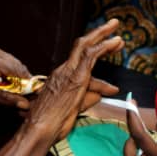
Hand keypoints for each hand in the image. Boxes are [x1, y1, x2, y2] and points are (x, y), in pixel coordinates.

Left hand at [0, 43, 34, 109]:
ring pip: (11, 64)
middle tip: (28, 97)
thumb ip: (5, 99)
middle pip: (16, 66)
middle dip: (23, 81)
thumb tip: (25, 104)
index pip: (17, 70)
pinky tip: (8, 85)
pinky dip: (8, 74)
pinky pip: (4, 63)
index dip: (28, 84)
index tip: (35, 95)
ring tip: (18, 93)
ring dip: (16, 78)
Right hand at [26, 20, 122, 142]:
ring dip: (103, 35)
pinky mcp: (75, 77)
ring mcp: (68, 72)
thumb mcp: (72, 110)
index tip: (112, 53)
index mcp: (60, 78)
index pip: (81, 62)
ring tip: (118, 32)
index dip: (98, 56)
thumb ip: (86, 99)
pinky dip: (104, 46)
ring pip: (86, 46)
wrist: (38, 129)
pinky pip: (91, 56)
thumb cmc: (50, 125)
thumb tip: (100, 95)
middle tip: (113, 25)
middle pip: (82, 46)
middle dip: (98, 34)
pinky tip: (115, 42)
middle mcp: (63, 71)